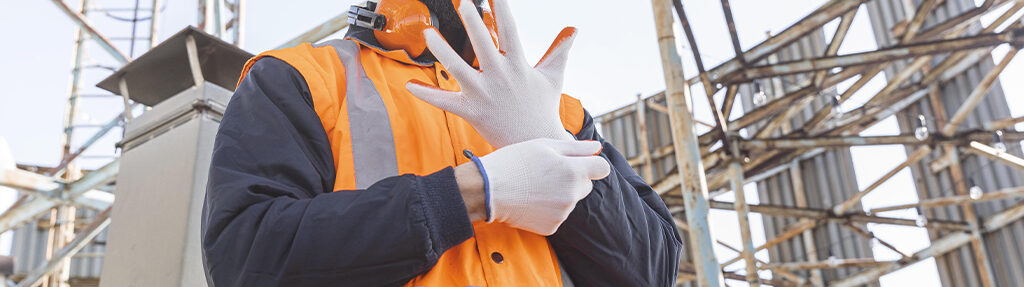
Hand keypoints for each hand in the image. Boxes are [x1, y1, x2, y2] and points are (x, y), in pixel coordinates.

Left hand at [406, 0, 577, 147]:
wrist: (536, 144)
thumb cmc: (542, 108)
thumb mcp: (553, 76)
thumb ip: (559, 50)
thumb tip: (574, 28)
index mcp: (519, 65)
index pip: (510, 31)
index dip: (501, 9)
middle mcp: (500, 77)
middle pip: (483, 45)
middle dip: (473, 22)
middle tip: (463, 3)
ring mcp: (484, 95)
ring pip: (458, 69)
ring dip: (442, 51)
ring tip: (428, 33)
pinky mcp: (471, 111)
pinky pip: (445, 102)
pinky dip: (427, 94)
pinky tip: (409, 85)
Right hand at [477, 138, 609, 234]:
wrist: (487, 190)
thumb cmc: (514, 161)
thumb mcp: (544, 145)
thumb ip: (576, 148)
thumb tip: (597, 148)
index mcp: (573, 172)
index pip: (602, 169)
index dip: (591, 164)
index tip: (579, 162)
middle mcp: (572, 195)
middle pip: (586, 186)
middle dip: (574, 179)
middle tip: (548, 172)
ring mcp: (562, 213)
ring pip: (570, 200)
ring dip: (559, 194)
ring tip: (534, 186)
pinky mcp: (551, 227)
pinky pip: (558, 215)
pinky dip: (548, 209)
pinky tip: (531, 200)